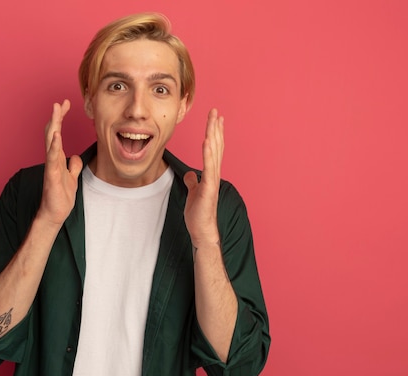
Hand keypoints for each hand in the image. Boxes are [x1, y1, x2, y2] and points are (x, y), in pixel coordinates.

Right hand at [38, 99, 82, 225]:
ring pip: (50, 141)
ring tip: (56, 109)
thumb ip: (73, 166)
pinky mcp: (52, 175)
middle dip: (57, 116)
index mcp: (57, 158)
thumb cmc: (60, 197)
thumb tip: (75, 157)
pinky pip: (53, 158)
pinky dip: (54, 145)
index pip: (57, 133)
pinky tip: (57, 134)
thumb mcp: (72, 178)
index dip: (61, 118)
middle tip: (61, 101)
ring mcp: (51, 166)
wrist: (55, 214)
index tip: (65, 104)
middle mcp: (52, 159)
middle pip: (52, 132)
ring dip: (54, 124)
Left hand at [183, 108, 224, 247]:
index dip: (214, 133)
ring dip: (213, 135)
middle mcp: (214, 175)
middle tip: (216, 112)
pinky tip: (207, 140)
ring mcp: (213, 180)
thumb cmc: (198, 214)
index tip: (215, 119)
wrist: (202, 230)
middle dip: (215, 128)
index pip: (213, 149)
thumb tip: (190, 174)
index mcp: (210, 174)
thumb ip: (193, 182)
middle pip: (216, 146)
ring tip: (214, 119)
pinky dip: (208, 153)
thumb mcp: (193, 193)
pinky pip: (209, 167)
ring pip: (214, 153)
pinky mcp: (209, 188)